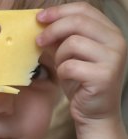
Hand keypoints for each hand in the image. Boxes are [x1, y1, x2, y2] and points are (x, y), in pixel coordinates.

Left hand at [36, 2, 127, 138]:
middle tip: (38, 40)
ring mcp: (113, 58)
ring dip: (59, 56)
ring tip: (61, 66)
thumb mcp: (68, 54)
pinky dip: (62, 72)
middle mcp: (116, 41)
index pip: (84, 8)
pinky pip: (70, 65)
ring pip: (72, 43)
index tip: (39, 17)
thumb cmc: (80, 80)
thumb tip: (40, 23)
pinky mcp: (104, 76)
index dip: (59, 10)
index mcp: (109, 31)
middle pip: (77, 21)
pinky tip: (67, 78)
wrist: (94, 112)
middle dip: (52, 30)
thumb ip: (59, 38)